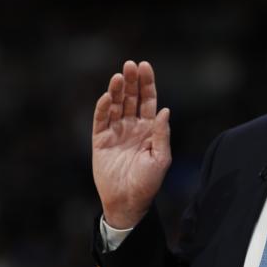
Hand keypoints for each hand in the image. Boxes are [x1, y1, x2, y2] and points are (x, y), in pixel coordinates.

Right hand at [92, 60, 170, 228]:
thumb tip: (166, 110)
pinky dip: (102, 108)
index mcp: (149, 129)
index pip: (148, 101)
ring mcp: (116, 132)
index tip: (145, 67)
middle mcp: (132, 127)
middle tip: (130, 65)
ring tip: (119, 76)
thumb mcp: (161, 158)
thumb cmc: (148, 183)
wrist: (127, 201)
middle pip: (131, 98)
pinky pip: (100, 120)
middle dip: (131, 81)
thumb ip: (162, 134)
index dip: (147, 84)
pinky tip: (106, 96)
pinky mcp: (100, 140)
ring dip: (116, 90)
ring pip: (115, 105)